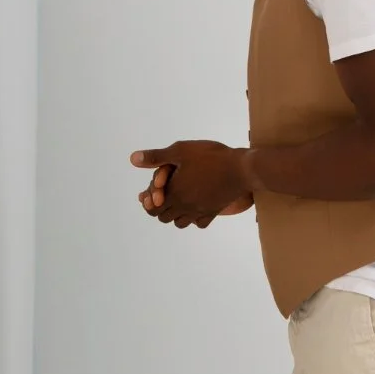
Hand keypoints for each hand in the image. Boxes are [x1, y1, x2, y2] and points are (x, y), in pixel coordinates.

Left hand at [131, 140, 252, 227]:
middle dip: (161, 207)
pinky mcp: (213, 212)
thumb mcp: (180, 150)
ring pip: (180, 223)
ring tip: (180, 198)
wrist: (241, 169)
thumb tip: (132, 159)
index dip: (148, 201)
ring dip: (176, 214)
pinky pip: (199, 223)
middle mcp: (185, 206)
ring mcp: (200, 211)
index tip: (153, 192)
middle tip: (165, 193)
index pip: (152, 208)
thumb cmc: (210, 157)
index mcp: (174, 193)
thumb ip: (156, 157)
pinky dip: (195, 218)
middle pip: (164, 217)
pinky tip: (197, 204)